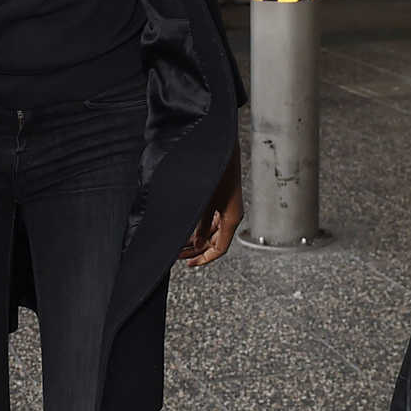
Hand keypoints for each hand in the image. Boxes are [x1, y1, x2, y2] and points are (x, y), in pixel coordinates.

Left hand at [180, 141, 243, 266]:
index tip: (190, 264)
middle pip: (215, 241)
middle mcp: (231, 214)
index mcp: (232, 217)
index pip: (220, 248)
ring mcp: (227, 207)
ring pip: (212, 231)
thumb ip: (201, 224)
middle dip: (197, 250)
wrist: (220, 146)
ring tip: (180, 244)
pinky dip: (200, 227)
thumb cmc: (217, 169)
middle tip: (179, 255)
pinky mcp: (222, 199)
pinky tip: (188, 229)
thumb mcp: (205, 201)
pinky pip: (212, 220)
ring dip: (197, 239)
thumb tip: (197, 243)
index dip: (204, 258)